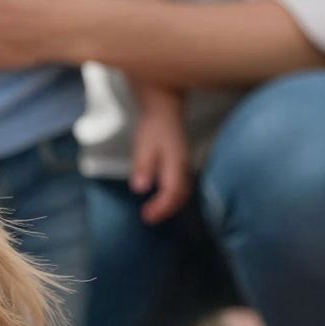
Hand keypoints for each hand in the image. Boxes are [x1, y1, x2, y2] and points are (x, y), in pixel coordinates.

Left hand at [130, 100, 189, 223]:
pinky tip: (161, 199)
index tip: (146, 216)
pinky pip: (181, 185)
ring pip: (183, 191)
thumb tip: (140, 188)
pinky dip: (173, 196)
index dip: (161, 207)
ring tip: (154, 212)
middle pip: (180, 196)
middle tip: (149, 218)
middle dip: (166, 210)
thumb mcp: (144, 144)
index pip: (172, 192)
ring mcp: (184, 165)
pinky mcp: (181, 163)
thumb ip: (143, 166)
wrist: (164, 106)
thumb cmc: (153, 125)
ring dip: (170, 205)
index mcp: (176, 163)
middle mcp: (184, 166)